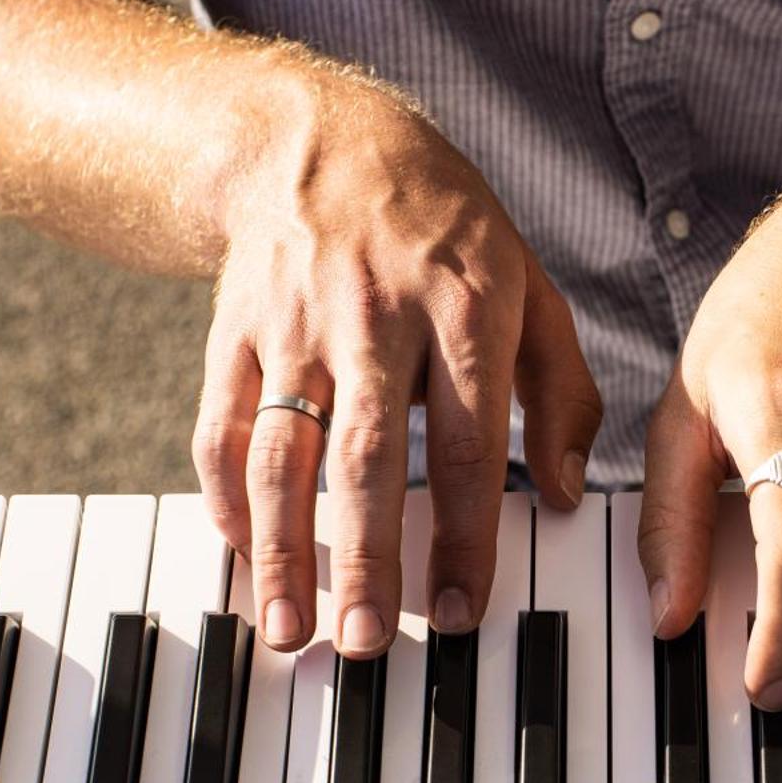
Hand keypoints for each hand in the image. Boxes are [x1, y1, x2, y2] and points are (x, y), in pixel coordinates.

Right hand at [195, 78, 601, 654]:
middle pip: (367, 455)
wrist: (321, 141)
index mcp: (464, 309)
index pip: (468, 443)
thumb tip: (559, 491)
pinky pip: (222, 424)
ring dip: (283, 547)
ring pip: (282, 450)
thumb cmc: (446, 233)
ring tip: (290, 626)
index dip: (467, 535)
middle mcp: (376, 318)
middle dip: (366, 556)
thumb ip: (559, 391)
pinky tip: (241, 553)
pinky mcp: (234, 330)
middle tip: (369, 641)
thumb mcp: (529, 288)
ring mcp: (296, 325)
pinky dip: (226, 495)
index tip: (466, 614)